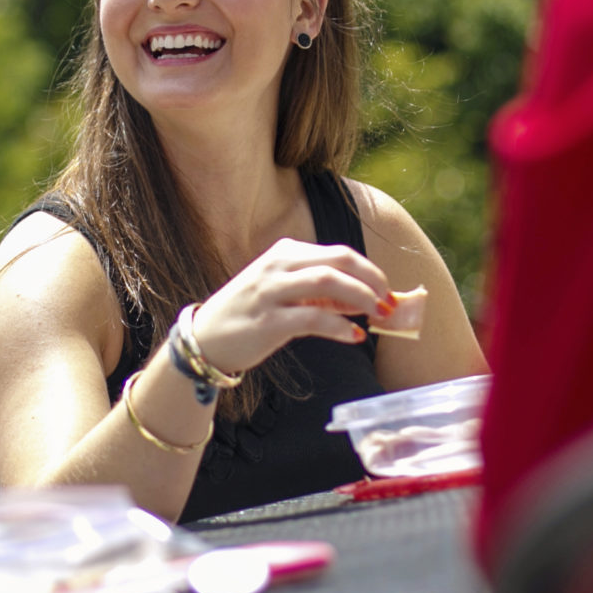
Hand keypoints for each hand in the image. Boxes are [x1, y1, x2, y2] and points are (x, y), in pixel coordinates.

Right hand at [185, 238, 396, 376]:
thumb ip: (319, 294)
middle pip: (338, 261)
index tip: (386, 291)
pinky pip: (313, 318)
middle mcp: (277, 266)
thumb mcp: (282, 292)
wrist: (203, 339)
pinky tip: (353, 336)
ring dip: (360, 297)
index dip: (369, 271)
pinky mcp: (268, 321)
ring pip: (328, 283)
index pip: (338, 254)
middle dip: (371, 279)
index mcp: (284, 253)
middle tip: (388, 302)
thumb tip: (362, 301)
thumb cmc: (248, 315)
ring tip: (377, 315)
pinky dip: (340, 326)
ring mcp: (271, 292)